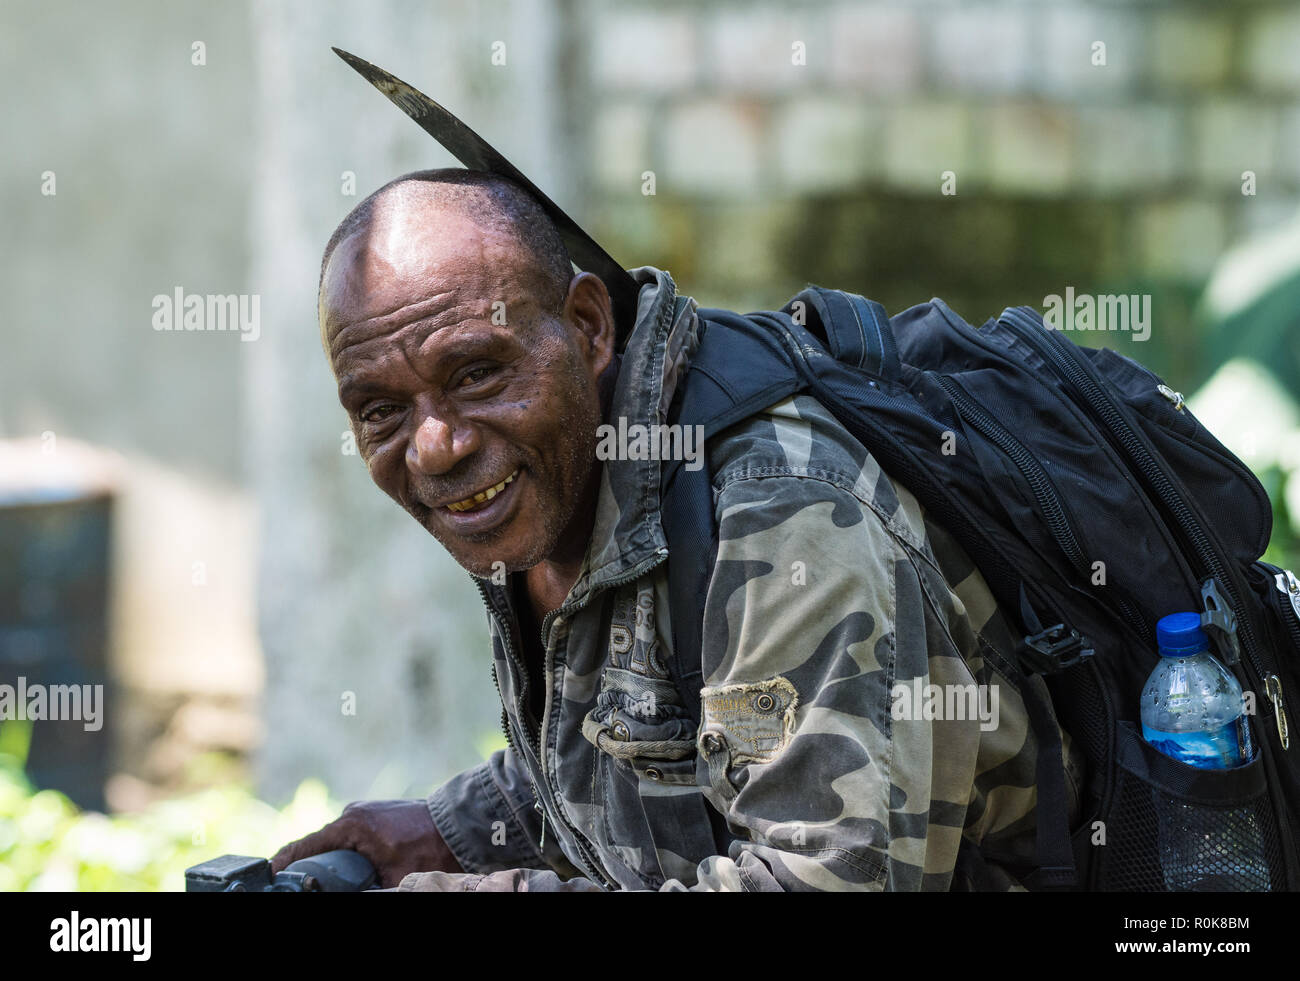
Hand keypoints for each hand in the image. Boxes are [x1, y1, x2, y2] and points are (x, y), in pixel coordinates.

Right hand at [270, 798, 463, 887]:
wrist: (460, 824)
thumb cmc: (429, 850)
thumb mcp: (393, 879)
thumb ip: (364, 889)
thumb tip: (342, 891)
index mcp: (351, 825)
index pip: (304, 847)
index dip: (283, 865)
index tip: (267, 878)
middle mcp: (352, 813)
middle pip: (318, 848)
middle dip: (307, 869)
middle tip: (297, 886)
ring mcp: (364, 812)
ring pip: (335, 844)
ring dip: (330, 863)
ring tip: (322, 881)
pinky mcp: (374, 816)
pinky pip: (350, 838)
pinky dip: (345, 854)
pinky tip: (347, 872)